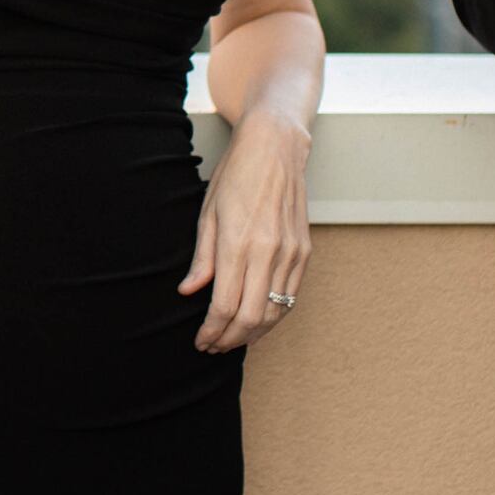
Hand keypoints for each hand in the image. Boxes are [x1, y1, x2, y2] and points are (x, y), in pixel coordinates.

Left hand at [186, 108, 309, 350]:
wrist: (275, 148)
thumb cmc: (236, 175)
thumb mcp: (207, 214)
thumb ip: (202, 258)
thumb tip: (190, 292)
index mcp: (238, 243)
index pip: (225, 305)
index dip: (211, 330)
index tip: (201, 340)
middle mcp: (269, 252)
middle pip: (251, 317)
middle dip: (230, 339)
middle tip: (213, 346)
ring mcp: (291, 253)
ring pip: (275, 312)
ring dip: (253, 333)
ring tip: (232, 338)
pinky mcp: (305, 252)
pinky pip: (290, 297)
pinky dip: (273, 316)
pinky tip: (257, 320)